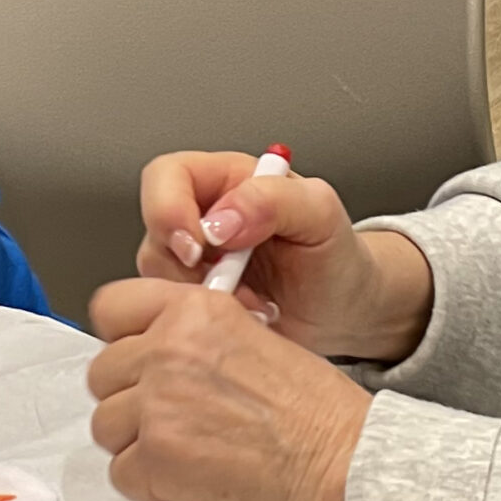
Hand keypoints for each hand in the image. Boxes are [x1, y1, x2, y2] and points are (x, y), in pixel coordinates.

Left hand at [84, 281, 368, 500]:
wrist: (339, 460)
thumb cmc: (313, 408)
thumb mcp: (251, 333)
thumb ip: (192, 333)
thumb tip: (151, 347)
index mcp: (193, 310)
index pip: (110, 307)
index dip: (120, 335)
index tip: (134, 355)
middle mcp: (168, 349)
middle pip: (101, 372)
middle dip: (128, 396)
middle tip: (170, 413)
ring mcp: (157, 404)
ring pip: (104, 425)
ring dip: (134, 441)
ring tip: (183, 448)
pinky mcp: (157, 457)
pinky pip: (120, 473)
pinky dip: (147, 483)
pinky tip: (187, 476)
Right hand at [132, 150, 431, 362]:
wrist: (346, 310)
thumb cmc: (336, 256)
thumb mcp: (321, 213)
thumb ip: (273, 200)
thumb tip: (220, 220)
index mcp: (226, 179)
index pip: (167, 177)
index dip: (168, 209)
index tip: (200, 245)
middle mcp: (201, 217)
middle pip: (154, 230)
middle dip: (182, 265)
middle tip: (224, 285)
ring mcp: (194, 264)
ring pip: (156, 276)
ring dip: (197, 298)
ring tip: (251, 304)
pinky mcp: (193, 305)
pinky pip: (171, 312)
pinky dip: (203, 323)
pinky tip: (244, 319)